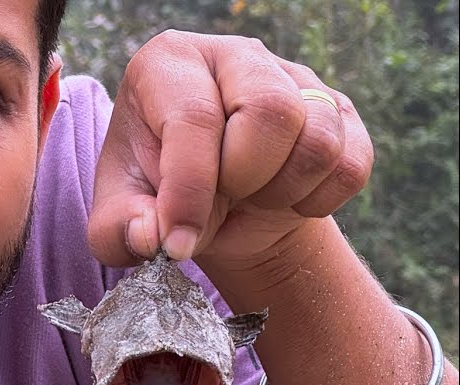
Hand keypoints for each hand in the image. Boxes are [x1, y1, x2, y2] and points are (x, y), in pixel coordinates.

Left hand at [86, 30, 373, 269]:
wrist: (216, 207)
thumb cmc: (156, 198)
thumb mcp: (119, 216)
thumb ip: (119, 229)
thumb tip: (151, 236)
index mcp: (167, 62)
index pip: (193, 118)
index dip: (189, 191)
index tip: (178, 243)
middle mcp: (235, 54)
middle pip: (270, 111)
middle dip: (244, 179)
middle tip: (219, 200)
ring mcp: (294, 77)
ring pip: (319, 137)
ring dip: (281, 192)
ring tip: (246, 199)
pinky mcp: (338, 110)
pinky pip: (352, 163)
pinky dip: (318, 200)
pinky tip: (281, 200)